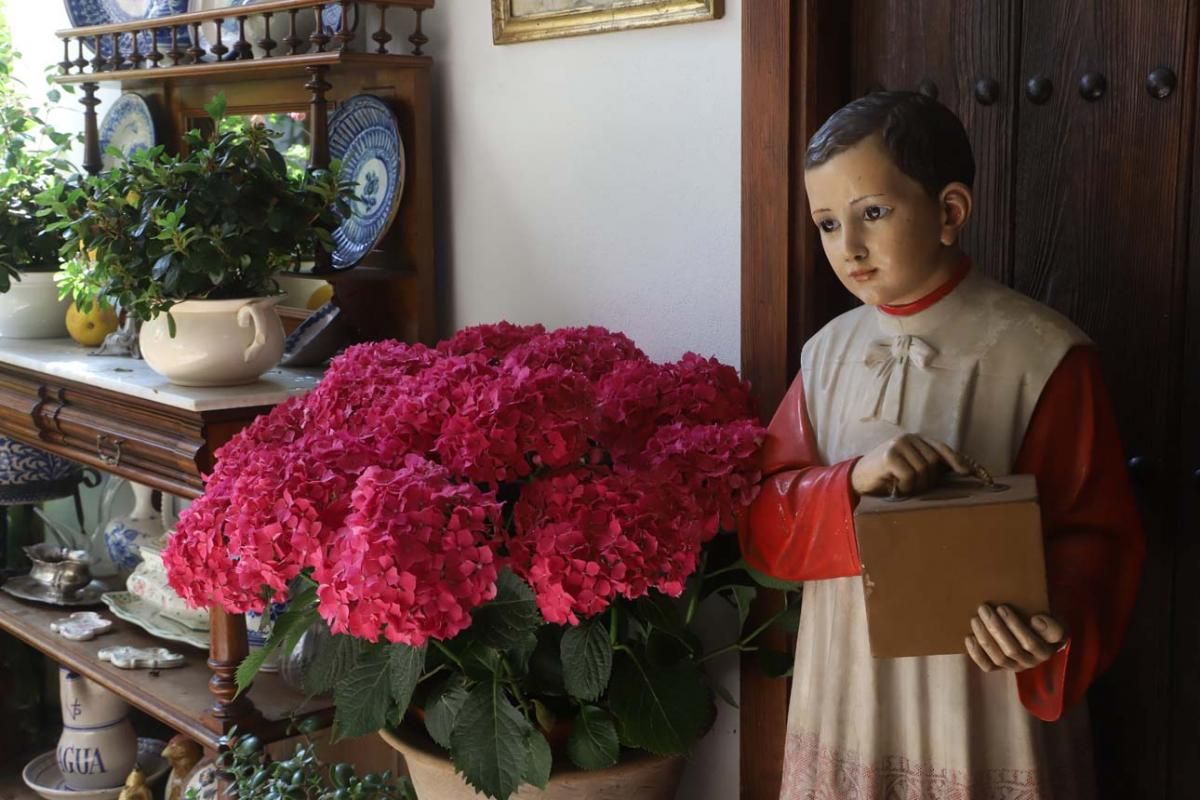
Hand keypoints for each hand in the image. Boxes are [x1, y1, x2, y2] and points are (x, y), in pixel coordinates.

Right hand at [850, 433, 972, 495]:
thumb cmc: (888, 477)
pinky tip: (896, 486)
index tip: (974, 474)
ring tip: (903, 486)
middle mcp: (910, 438)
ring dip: (915, 485)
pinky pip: (910, 475)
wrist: (858, 479)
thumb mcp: (912, 469)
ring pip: (923, 470)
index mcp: (918, 440)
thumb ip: (931, 466)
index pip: (943, 449)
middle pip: (934, 462)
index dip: (959, 461)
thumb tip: (964, 472)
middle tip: (913, 487)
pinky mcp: (889, 455)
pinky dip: (906, 486)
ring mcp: (899, 444)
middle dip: (928, 480)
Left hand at [965, 604, 1065, 671]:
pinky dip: (976, 653)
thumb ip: (1052, 626)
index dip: (1017, 627)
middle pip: (1012, 649)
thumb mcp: (1055, 624)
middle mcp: (1031, 662)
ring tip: (976, 619)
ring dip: (984, 638)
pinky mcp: (1001, 668)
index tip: (1003, 608)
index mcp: (1045, 651)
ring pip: (998, 658)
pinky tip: (969, 638)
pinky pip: (987, 666)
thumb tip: (1036, 621)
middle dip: (996, 628)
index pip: (1032, 643)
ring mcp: (1015, 666)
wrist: (1037, 633)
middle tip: (984, 608)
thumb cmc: (1044, 625)